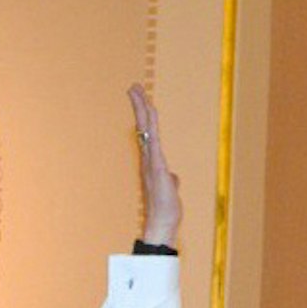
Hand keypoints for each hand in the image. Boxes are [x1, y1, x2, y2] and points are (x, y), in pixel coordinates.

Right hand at [128, 83, 180, 247]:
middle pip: (143, 125)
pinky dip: (151, 125)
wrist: (162, 222)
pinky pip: (154, 140)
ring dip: (142, 108)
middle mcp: (147, 157)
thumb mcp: (170, 189)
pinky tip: (150, 111)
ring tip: (136, 90)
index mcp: (151, 161)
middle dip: (139, 104)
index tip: (140, 99)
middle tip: (134, 86)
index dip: (144, 115)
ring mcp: (151, 161)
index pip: (147, 133)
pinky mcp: (157, 166)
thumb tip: (173, 177)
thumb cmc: (165, 208)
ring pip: (146, 128)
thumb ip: (170, 179)